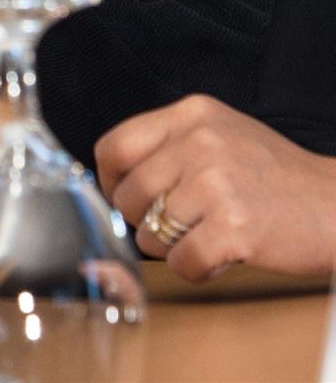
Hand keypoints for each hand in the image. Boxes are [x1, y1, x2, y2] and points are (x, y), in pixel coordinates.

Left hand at [95, 94, 335, 280]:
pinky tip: (221, 255)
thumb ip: (169, 145)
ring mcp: (216, 182)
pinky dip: (195, 269)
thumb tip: (113, 179)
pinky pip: (181, 263)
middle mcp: (200, 141)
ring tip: (207, 236)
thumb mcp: (220, 133)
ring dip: (173, 248)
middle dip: (144, 222)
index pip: (114, 146)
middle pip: (127, 195)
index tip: (125, 199)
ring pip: (150, 234)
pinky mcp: (234, 225)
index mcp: (192, 114)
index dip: (110, 181)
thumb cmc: (275, 176)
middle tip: (176, 226)